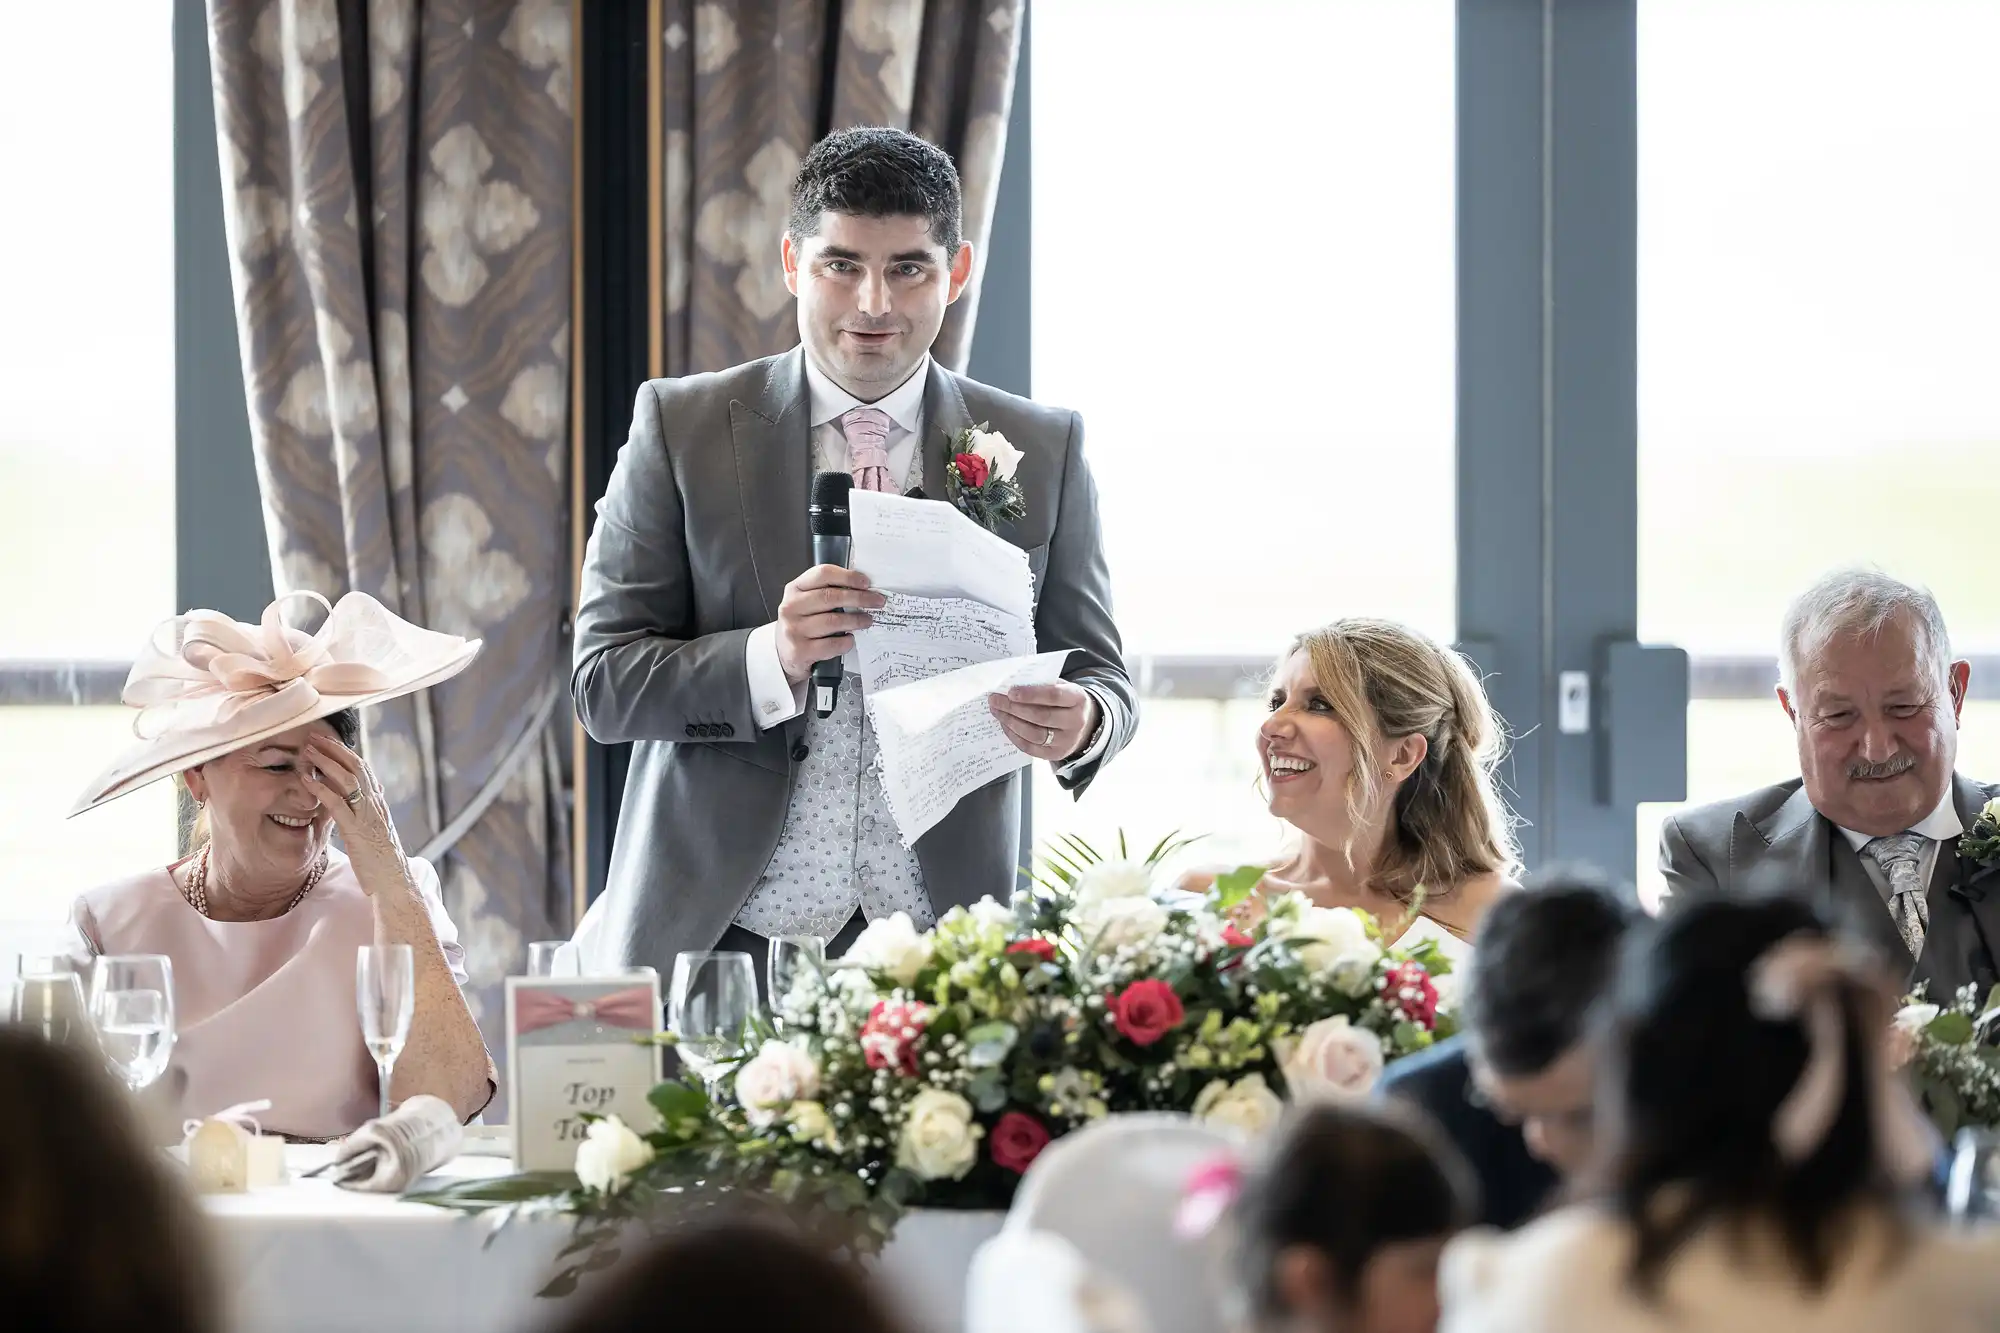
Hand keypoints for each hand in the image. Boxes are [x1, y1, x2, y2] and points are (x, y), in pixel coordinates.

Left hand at [300, 735, 401, 874]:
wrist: (393, 881)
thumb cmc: (383, 860)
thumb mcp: (378, 830)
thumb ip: (372, 810)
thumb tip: (374, 791)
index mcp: (378, 803)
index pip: (363, 768)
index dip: (345, 752)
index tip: (327, 741)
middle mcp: (375, 804)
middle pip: (356, 766)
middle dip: (334, 749)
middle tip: (314, 737)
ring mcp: (367, 815)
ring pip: (347, 779)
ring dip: (325, 762)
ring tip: (307, 752)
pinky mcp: (356, 830)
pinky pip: (338, 804)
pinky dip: (320, 789)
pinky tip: (306, 781)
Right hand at [775, 565, 885, 684]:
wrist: (784, 653)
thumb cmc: (802, 624)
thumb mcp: (807, 602)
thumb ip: (827, 592)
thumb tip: (863, 589)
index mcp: (794, 589)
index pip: (822, 574)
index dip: (847, 576)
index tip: (865, 582)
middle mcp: (791, 607)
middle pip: (830, 597)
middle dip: (859, 598)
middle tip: (876, 601)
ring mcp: (793, 629)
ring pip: (833, 621)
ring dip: (856, 620)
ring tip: (867, 620)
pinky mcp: (799, 651)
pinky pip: (831, 644)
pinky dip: (846, 642)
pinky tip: (850, 639)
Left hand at [989, 681, 1099, 763]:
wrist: (1082, 723)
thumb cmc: (1064, 700)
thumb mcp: (1060, 686)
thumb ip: (1041, 685)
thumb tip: (1010, 687)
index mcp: (1078, 699)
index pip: (1054, 696)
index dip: (1030, 694)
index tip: (1010, 692)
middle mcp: (1076, 722)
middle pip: (1041, 716)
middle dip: (1014, 708)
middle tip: (996, 700)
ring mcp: (1066, 741)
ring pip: (1034, 734)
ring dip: (1010, 722)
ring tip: (997, 711)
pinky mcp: (1055, 754)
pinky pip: (1030, 747)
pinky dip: (1014, 736)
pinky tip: (1005, 724)